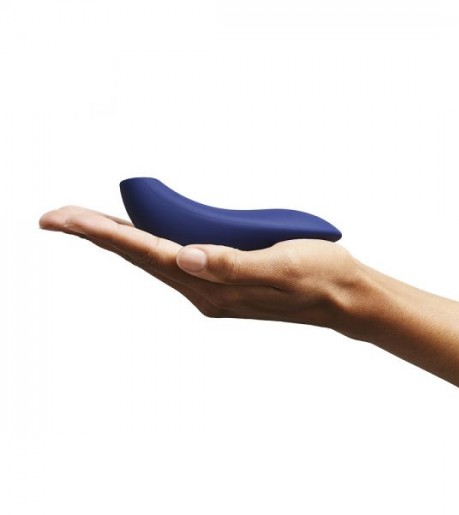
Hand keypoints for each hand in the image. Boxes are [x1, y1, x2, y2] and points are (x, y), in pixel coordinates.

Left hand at [39, 206, 365, 332]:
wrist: (343, 296)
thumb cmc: (319, 277)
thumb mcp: (282, 267)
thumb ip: (235, 265)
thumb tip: (185, 257)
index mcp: (214, 287)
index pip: (146, 253)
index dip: (102, 233)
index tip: (59, 219)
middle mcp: (206, 290)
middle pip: (140, 258)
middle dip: (97, 235)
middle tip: (56, 217)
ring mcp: (214, 287)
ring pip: (155, 260)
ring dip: (119, 240)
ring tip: (85, 223)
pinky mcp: (225, 280)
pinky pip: (175, 260)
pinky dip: (149, 244)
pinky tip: (141, 234)